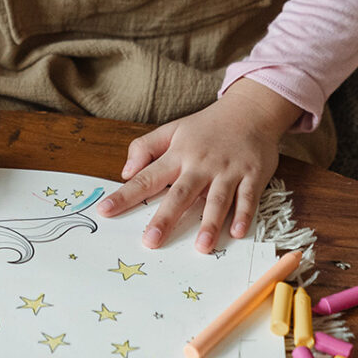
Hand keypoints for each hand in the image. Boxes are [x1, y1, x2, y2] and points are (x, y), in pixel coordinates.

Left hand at [96, 79, 302, 252]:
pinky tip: (237, 233)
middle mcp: (200, 165)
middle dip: (165, 218)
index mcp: (177, 155)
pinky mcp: (253, 175)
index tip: (105, 211)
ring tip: (201, 247)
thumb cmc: (207, 126)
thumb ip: (145, 148)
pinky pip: (248, 198)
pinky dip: (244, 215)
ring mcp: (228, 171)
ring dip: (209, 223)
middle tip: (151, 241)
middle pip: (180, 194)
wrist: (251, 110)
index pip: (146, 178)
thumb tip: (125, 172)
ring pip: (217, 200)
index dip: (124, 195)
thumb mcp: (171, 130)